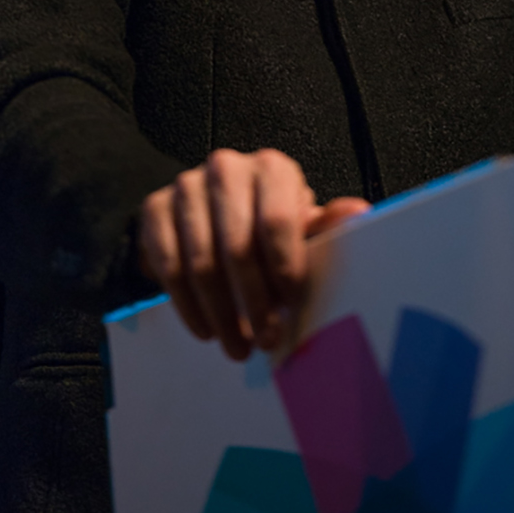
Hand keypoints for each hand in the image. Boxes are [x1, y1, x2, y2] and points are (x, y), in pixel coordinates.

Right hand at [137, 148, 368, 360]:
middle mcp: (226, 168)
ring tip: (238, 344)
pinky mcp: (155, 207)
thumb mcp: (301, 225)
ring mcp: (186, 185)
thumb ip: (328, 225)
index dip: (284, 270)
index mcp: (271, 168)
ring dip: (221, 314)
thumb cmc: (269, 225)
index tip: (291, 307)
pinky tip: (205, 328)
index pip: (277, 221)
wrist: (211, 214)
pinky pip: (167, 265)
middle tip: (264, 342)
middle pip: (237, 246)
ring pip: (201, 261)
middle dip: (252, 303)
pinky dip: (187, 306)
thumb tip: (359, 212)